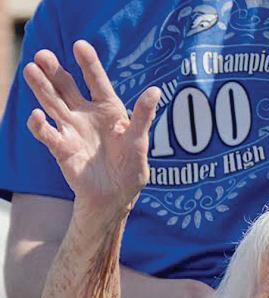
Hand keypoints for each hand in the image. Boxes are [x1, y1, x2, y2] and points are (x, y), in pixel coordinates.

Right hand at [23, 40, 159, 211]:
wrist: (115, 198)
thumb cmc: (130, 170)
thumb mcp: (139, 143)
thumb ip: (143, 117)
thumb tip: (155, 91)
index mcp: (108, 110)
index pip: (96, 81)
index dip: (89, 63)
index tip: (80, 45)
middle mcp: (86, 115)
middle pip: (67, 87)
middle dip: (55, 71)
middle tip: (42, 55)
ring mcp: (72, 131)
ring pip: (52, 104)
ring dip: (41, 88)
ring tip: (30, 70)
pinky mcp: (62, 149)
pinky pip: (47, 134)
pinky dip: (39, 125)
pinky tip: (36, 116)